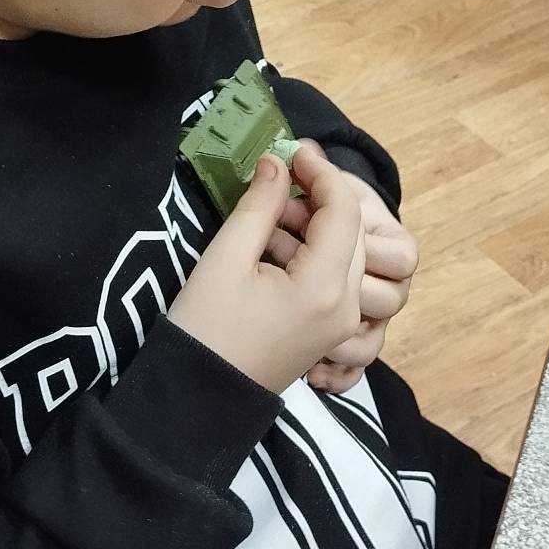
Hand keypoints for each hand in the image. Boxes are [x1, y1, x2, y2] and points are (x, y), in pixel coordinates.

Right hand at [168, 144, 366, 395]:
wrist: (197, 399)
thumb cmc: (203, 328)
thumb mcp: (225, 258)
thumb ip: (259, 206)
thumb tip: (279, 164)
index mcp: (325, 288)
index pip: (343, 211)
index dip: (321, 173)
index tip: (292, 149)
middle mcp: (347, 307)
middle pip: (351, 233)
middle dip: (318, 199)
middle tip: (274, 181)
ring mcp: (343, 324)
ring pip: (347, 255)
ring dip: (316, 226)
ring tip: (268, 217)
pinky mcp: (330, 333)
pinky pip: (339, 280)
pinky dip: (316, 254)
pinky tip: (277, 247)